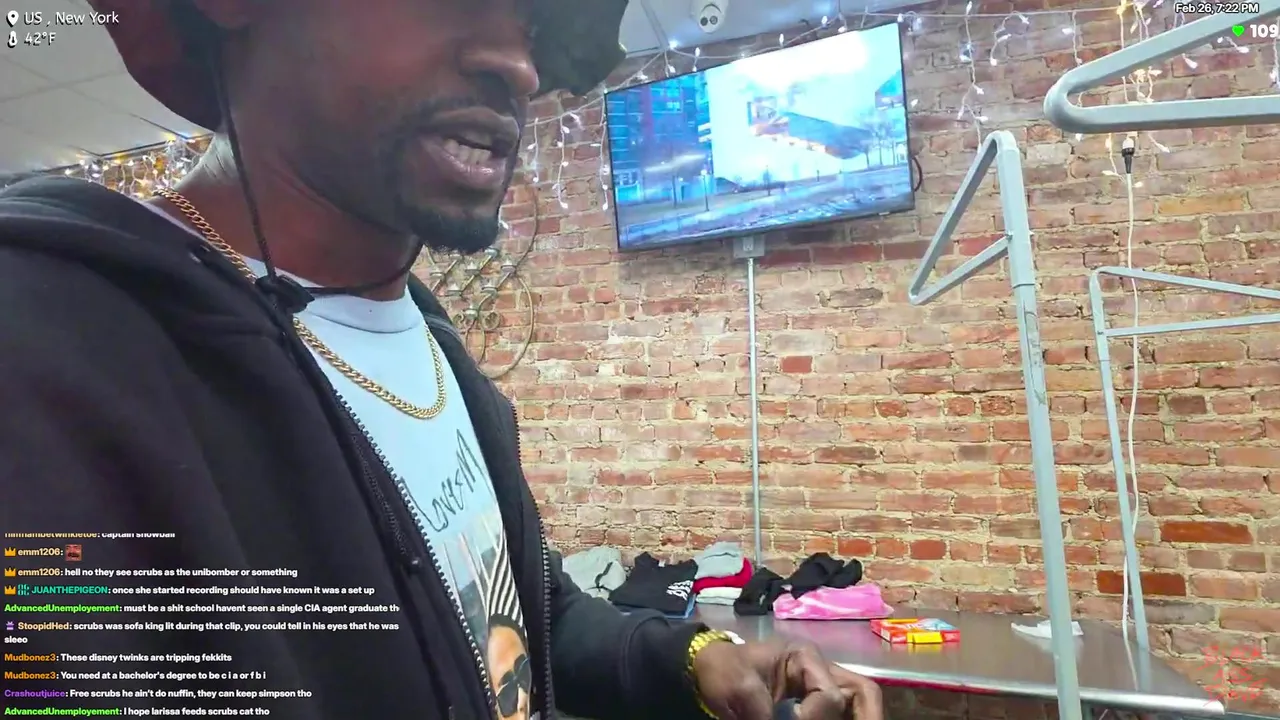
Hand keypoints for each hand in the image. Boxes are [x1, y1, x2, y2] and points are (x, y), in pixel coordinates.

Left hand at [692, 639, 882, 719]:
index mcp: (804, 657)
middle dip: (870, 716)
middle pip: (861, 691)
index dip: (814, 715)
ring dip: (862, 718)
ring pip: (857, 702)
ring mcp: (818, 687)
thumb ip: (764, 714)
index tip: (790, 719)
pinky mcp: (811, 704)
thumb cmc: (723, 670)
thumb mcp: (740, 688)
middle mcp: (819, 670)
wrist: (705, 672)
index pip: (829, 693)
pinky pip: (838, 713)